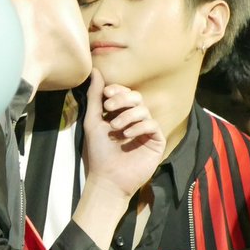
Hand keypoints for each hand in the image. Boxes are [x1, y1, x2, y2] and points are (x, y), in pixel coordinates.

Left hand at [81, 69, 166, 200]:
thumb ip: (95, 97)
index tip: (106, 96)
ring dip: (128, 115)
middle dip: (122, 100)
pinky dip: (139, 126)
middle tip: (109, 108)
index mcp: (120, 115)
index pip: (124, 93)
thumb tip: (95, 70)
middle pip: (136, 98)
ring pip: (144, 109)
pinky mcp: (156, 141)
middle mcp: (135, 121)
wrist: (107, 179)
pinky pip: (152, 124)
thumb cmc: (98, 152)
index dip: (118, 91)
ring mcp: (146, 131)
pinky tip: (127, 135)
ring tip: (115, 128)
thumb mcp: (93, 121)